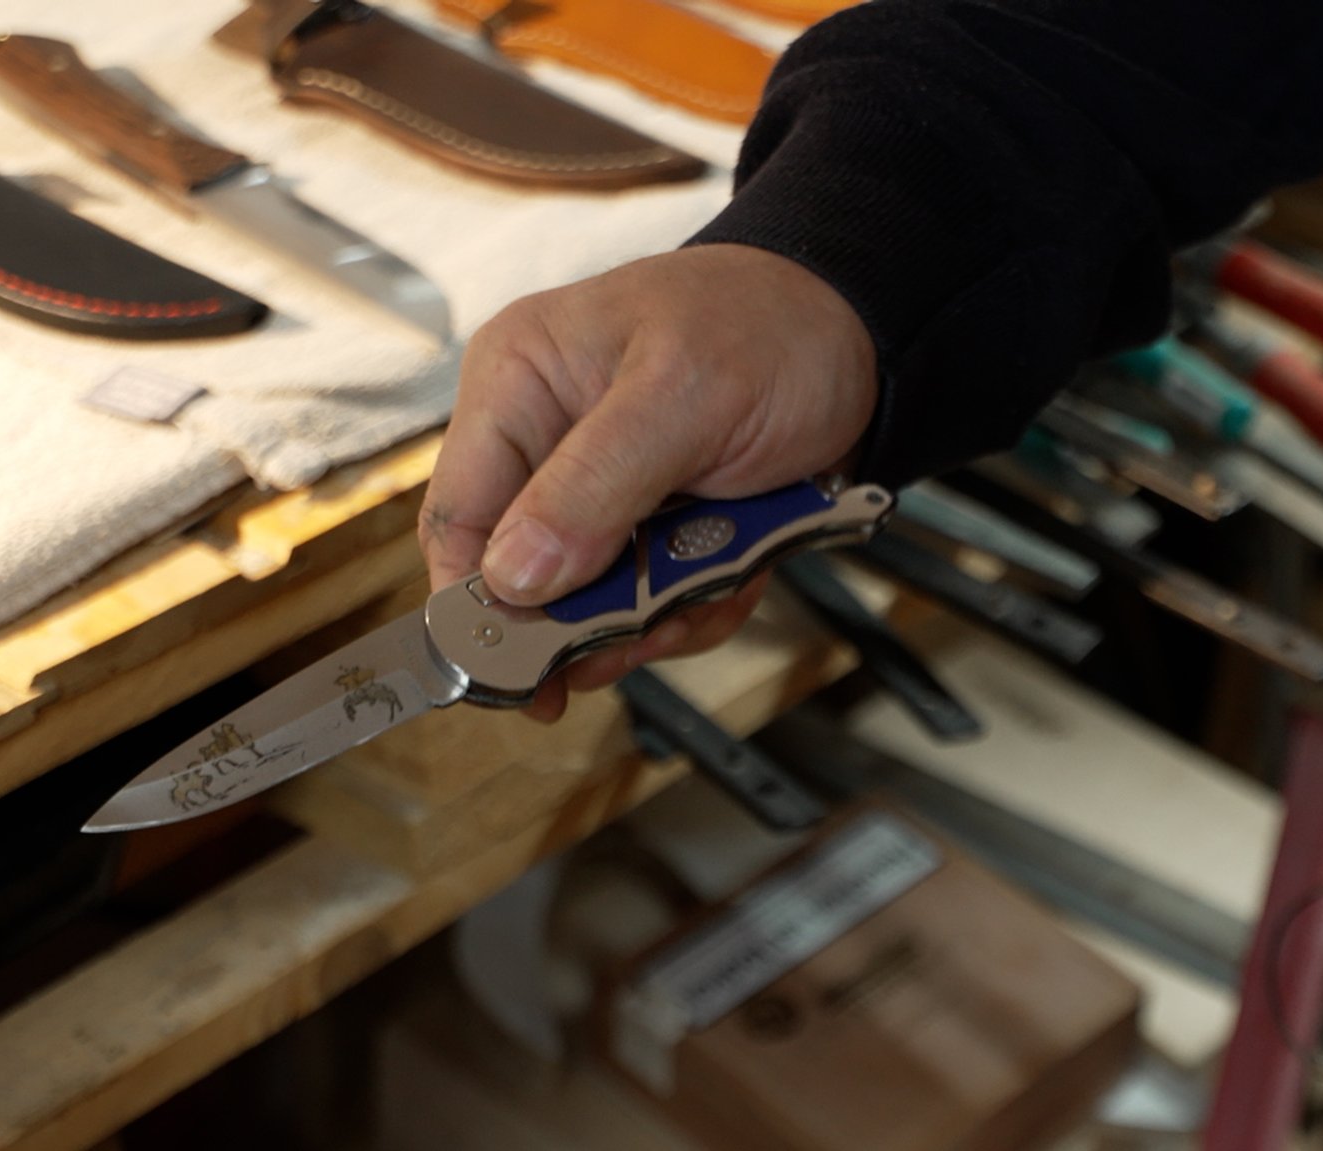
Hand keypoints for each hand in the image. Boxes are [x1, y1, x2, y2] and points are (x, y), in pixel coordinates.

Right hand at [419, 244, 877, 719]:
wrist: (863, 338)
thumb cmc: (772, 328)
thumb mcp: (682, 398)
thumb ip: (593, 486)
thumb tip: (512, 579)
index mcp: (519, 383)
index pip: (460, 517)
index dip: (478, 608)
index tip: (522, 679)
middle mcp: (546, 439)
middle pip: (527, 578)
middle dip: (597, 618)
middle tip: (653, 630)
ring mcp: (601, 488)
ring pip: (597, 603)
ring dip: (662, 613)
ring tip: (719, 581)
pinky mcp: (653, 523)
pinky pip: (654, 598)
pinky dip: (701, 601)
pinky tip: (743, 567)